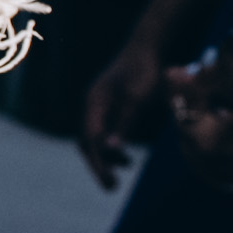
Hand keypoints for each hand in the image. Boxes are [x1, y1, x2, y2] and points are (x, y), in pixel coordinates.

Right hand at [76, 27, 173, 187]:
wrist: (147, 46)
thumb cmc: (144, 71)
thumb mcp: (137, 100)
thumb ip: (123, 124)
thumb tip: (110, 149)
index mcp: (94, 104)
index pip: (90, 141)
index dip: (99, 164)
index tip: (110, 183)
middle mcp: (91, 104)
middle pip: (86, 141)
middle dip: (98, 164)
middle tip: (111, 186)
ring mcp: (98, 103)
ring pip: (93, 136)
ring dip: (105, 155)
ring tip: (125, 167)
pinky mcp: (109, 103)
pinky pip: (103, 129)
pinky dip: (111, 144)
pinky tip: (126, 152)